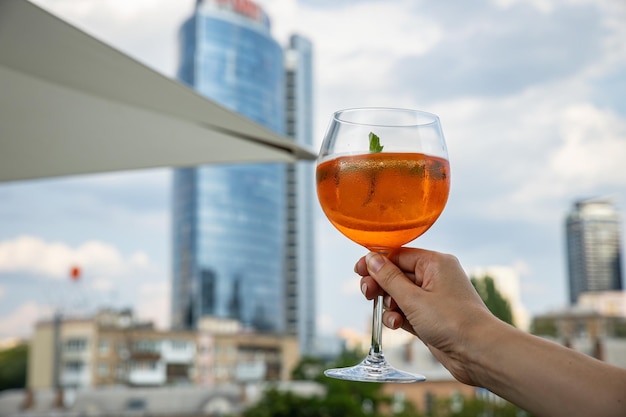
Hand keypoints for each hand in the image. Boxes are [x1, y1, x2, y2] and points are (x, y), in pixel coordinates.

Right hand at [355, 248, 497, 385]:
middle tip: (366, 293)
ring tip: (388, 315)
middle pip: (396, 274)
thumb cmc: (452, 321)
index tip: (358, 270)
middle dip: (380, 285)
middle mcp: (435, 277)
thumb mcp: (413, 298)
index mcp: (435, 263)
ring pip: (399, 295)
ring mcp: (433, 298)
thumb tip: (371, 259)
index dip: (376, 262)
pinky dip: (398, 317)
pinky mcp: (431, 317)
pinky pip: (406, 311)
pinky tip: (396, 325)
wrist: (478, 352)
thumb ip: (388, 278)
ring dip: (389, 305)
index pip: (398, 255)